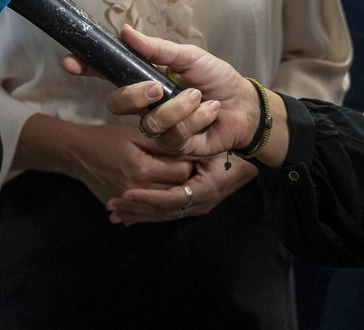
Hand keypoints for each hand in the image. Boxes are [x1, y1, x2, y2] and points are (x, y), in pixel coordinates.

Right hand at [61, 121, 196, 205]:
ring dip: (174, 192)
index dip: (191, 162)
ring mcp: (130, 203)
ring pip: (164, 203)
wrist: (77, 154)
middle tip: (191, 167)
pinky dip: (157, 202)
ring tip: (177, 178)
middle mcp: (138, 191)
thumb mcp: (135, 135)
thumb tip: (190, 149)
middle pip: (176, 190)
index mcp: (143, 170)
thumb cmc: (106, 139)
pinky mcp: (123, 209)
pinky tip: (160, 193)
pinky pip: (148, 210)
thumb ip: (163, 143)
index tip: (194, 154)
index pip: (182, 172)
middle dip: (186, 179)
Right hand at [66, 25, 259, 157]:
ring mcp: (159, 127)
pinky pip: (173, 136)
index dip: (86, 67)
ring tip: (200, 97)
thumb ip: (158, 49)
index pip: (108, 73)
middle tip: (158, 87)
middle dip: (134, 95)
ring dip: (178, 108)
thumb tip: (126, 31)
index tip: (69, 61)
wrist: (244, 105)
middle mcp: (146, 104)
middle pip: (117, 104)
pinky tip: (210, 112)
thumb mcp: (189, 57)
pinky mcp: (175, 146)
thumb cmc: (217, 79)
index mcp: (145, 79)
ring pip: (149, 123)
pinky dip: (195, 119)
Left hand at [107, 153, 257, 225]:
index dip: (147, 198)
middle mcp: (199, 203)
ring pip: (163, 214)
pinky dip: (148, 214)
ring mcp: (196, 206)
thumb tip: (161, 151)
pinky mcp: (193, 204)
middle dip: (136, 210)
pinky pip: (167, 212)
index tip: (126, 194)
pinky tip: (130, 218)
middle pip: (162, 211)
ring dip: (138, 215)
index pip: (170, 199)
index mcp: (203, 190)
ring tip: (115, 215)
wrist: (252, 149)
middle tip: (112, 207)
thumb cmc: (229, 144)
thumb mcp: (207, 144)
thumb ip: (186, 150)